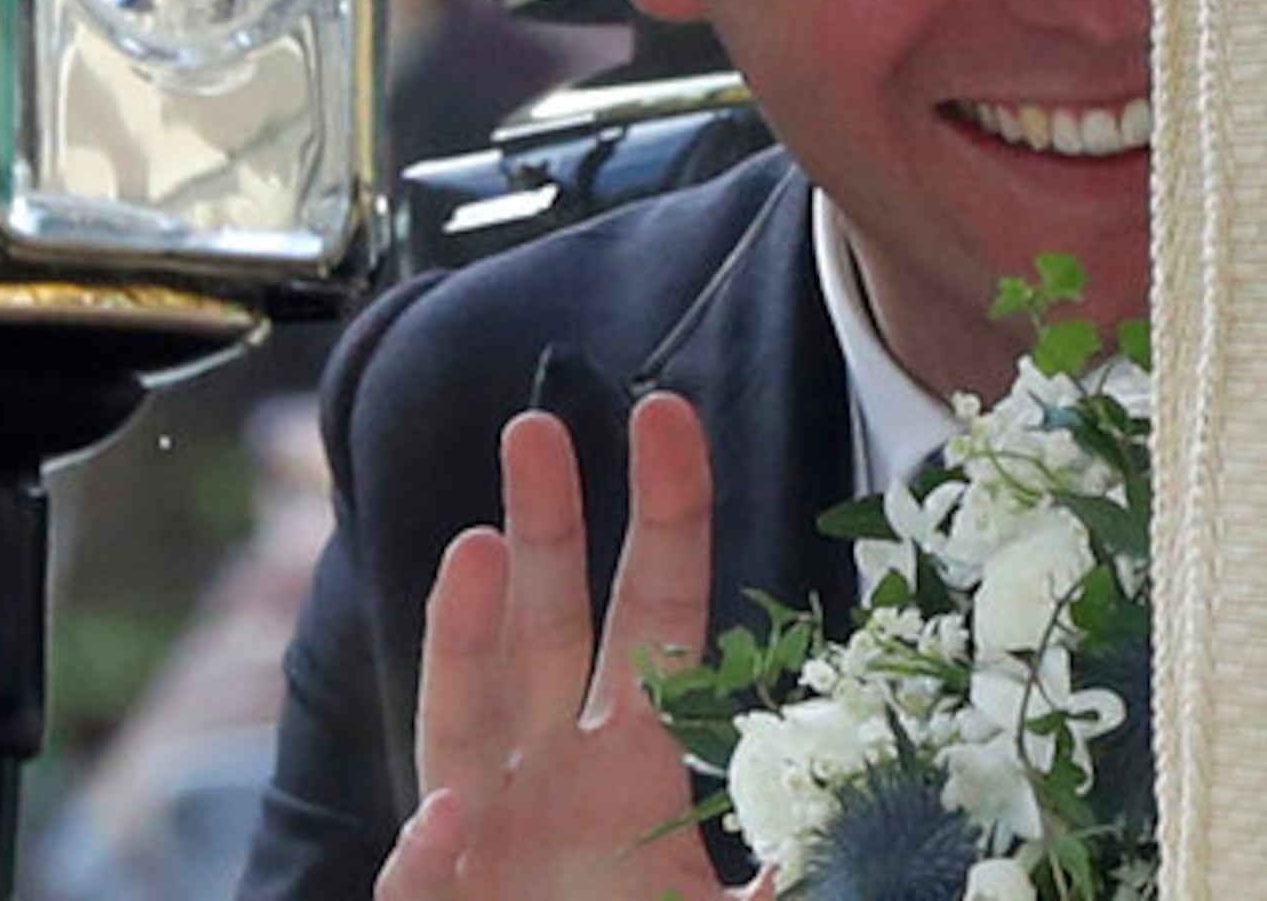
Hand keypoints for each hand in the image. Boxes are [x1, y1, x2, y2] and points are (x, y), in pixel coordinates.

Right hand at [377, 393, 756, 900]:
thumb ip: (783, 877)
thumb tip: (841, 831)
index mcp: (632, 759)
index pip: (653, 610)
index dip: (664, 514)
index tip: (667, 413)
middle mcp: (548, 776)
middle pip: (545, 628)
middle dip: (542, 526)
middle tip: (537, 421)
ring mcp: (483, 838)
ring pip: (464, 720)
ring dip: (464, 639)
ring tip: (475, 547)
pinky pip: (425, 880)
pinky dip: (429, 855)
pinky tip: (448, 821)